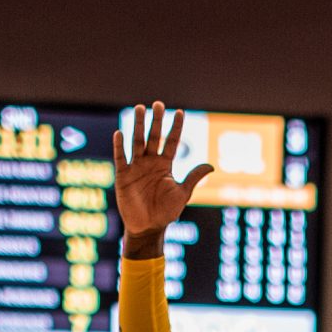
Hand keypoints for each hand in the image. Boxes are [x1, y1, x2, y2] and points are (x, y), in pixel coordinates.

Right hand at [112, 102, 214, 250]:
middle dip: (156, 121)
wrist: (148, 227)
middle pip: (153, 137)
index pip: (171, 142)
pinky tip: (120, 132)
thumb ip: (193, 178)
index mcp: (165, 165)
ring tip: (139, 108)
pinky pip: (121, 158)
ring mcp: (136, 167)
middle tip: (158, 104)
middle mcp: (150, 162)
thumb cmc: (166, 212)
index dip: (175, 127)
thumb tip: (211, 166)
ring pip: (137, 142)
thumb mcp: (182, 194)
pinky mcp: (123, 175)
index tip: (180, 112)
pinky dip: (119, 146)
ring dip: (138, 125)